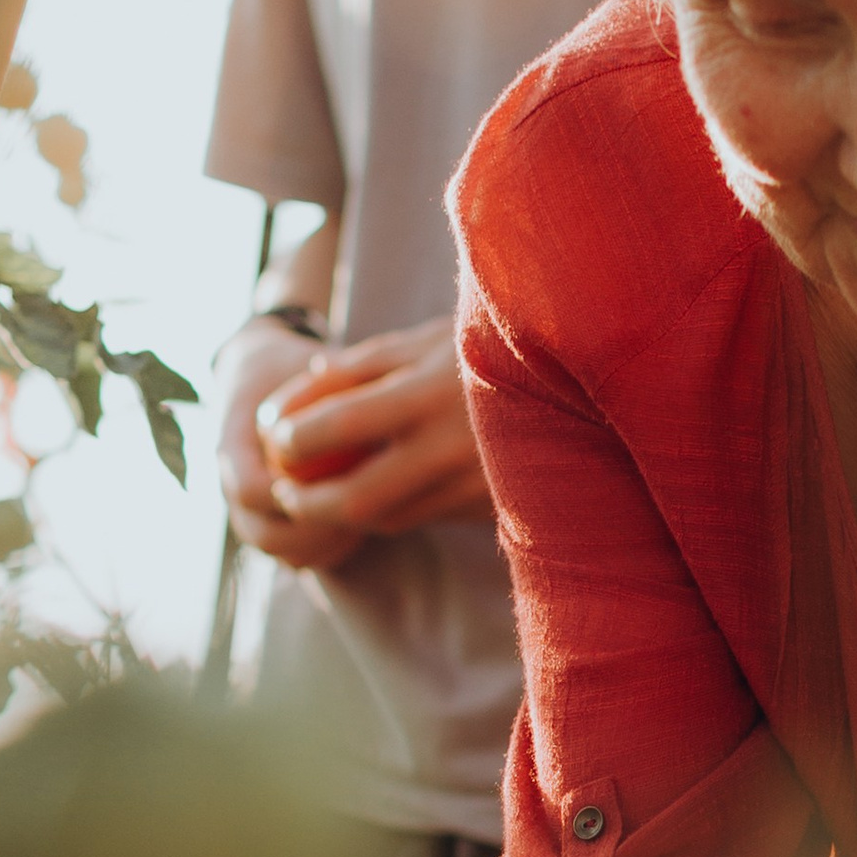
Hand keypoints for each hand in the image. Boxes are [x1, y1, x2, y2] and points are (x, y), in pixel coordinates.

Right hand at [217, 322, 361, 570]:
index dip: (293, 495)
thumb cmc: (291, 367)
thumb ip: (328, 383)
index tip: (341, 484)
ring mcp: (248, 506)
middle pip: (261, 532)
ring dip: (321, 547)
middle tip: (363, 516)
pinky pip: (291, 554)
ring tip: (365, 526)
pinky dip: (322, 553)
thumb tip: (373, 400)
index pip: (249, 488)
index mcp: (231, 443)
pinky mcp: (270, 518)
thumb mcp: (304, 365)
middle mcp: (231, 481)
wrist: (261, 376)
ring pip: (277, 550)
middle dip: (313, 531)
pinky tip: (359, 533)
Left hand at [221, 320, 490, 570]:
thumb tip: (303, 385)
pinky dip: (392, 512)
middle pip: (357, 499)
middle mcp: (452, 445)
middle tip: (285, 494)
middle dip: (308, 505)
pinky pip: (426, 519)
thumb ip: (364, 363)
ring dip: (347, 515)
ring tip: (322, 496)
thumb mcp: (430, 337)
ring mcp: (476, 483)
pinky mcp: (493, 506)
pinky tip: (380, 493)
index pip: (338, 426)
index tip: (274, 438)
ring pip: (390, 518)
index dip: (292, 439)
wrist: (582, 377)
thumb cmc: (491, 343)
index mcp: (429, 392)